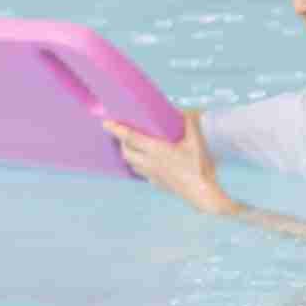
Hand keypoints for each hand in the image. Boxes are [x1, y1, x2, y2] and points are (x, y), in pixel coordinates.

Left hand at [106, 114, 231, 215]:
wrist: (200, 192)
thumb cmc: (198, 167)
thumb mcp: (195, 142)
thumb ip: (188, 125)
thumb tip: (183, 113)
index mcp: (156, 150)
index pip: (130, 137)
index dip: (117, 129)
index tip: (105, 123)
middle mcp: (149, 162)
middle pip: (126, 151)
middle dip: (120, 142)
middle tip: (121, 133)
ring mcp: (151, 174)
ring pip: (131, 163)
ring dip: (128, 154)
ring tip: (130, 146)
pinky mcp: (155, 183)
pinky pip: (140, 172)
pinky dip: (138, 164)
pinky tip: (145, 161)